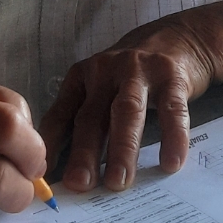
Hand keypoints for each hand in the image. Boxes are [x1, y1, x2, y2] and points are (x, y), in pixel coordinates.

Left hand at [39, 17, 220, 194]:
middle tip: (80, 185)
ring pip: (126, 113)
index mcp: (82, 78)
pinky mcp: (172, 76)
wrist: (180, 37)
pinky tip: (171, 163)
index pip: (60, 114)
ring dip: (121, 149)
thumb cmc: (133, 75)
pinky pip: (172, 110)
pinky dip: (172, 138)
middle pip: (90, 117)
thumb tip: (73, 174)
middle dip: (84, 153)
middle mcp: (105, 72)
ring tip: (118, 182)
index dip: (50, 146)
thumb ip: (88, 120)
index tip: (43, 176)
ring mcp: (139, 72)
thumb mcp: (102, 87)